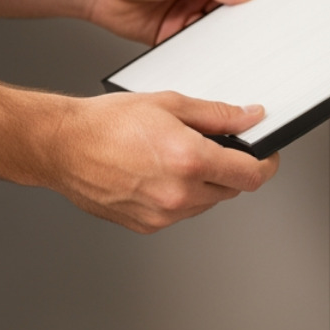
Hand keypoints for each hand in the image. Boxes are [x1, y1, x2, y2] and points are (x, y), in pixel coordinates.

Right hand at [46, 92, 279, 232]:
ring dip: (203, 182)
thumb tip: (249, 118)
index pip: (251, 174)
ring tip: (172, 155)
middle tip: (211, 144)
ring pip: (206, 202)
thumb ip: (217, 115)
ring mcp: (163, 214)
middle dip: (229, 167)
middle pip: (231, 189)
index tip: (265, 155)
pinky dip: (179, 194)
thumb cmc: (106, 123)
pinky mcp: (147, 225)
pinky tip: (156, 172)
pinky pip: (180, 212)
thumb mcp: (168, 104)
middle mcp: (180, 194)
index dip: (265, 163)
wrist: (63, 146)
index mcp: (190, 160)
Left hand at [83, 0, 259, 43]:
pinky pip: (193, 45)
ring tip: (228, 46)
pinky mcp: (172, 33)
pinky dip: (200, 51)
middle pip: (231, 9)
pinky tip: (205, 54)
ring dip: (220, 38)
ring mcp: (186, 11)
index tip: (264, 9)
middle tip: (249, 33)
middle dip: (239, 21)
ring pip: (214, 30)